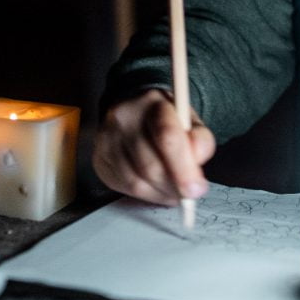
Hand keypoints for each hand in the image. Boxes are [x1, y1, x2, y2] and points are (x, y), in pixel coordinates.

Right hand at [91, 89, 215, 205]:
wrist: (133, 109)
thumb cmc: (166, 119)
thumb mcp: (190, 121)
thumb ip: (200, 140)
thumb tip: (198, 160)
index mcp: (152, 103)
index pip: (167, 137)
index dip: (183, 168)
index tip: (196, 189)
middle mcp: (124, 118)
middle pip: (150, 165)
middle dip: (173, 187)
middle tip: (188, 195)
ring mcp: (106, 139)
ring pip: (135, 182)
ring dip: (159, 194)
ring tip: (174, 192)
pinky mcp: (99, 158)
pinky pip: (123, 187)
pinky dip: (145, 195)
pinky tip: (156, 189)